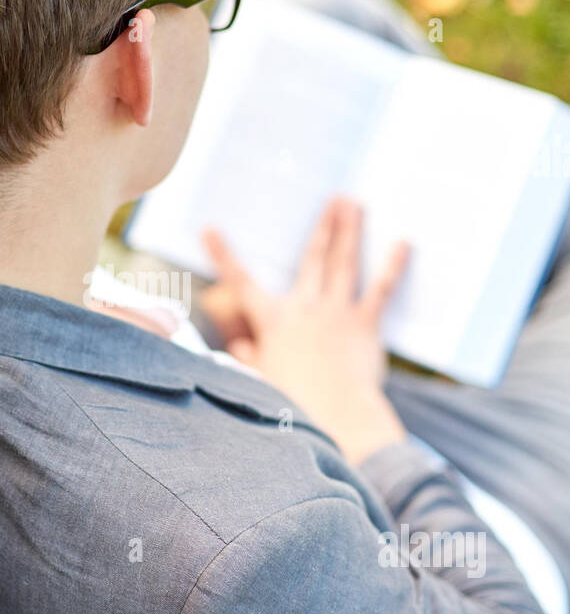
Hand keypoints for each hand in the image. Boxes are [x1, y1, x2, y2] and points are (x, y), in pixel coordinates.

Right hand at [201, 197, 409, 464]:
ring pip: (344, 262)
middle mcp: (304, 307)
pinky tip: (403, 243)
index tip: (209, 228)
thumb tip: (241, 346)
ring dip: (349, 231)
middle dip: (321, 226)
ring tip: (354, 204)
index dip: (222, 255)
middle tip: (332, 198)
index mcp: (272, 321)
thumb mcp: (261, 380)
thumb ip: (250, 359)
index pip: (240, 282)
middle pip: (313, 257)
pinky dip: (393, 265)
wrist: (336, 415)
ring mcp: (336, 312)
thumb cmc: (294, 404)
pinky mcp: (364, 324)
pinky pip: (381, 289)